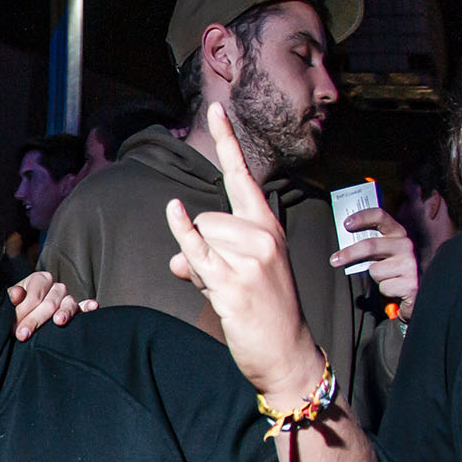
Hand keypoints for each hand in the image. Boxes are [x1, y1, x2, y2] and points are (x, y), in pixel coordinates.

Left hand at [8, 271, 95, 339]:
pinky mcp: (77, 311)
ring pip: (68, 304)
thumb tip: (16, 295)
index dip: (24, 310)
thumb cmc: (16, 308)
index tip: (15, 327)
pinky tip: (92, 306)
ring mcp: (68, 299)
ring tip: (58, 321)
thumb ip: (12, 298)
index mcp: (39, 279)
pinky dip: (88, 307)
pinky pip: (84, 308)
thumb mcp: (10, 302)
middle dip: (35, 319)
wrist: (23, 319)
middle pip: (49, 302)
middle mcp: (56, 287)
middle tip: (23, 335)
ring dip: (63, 313)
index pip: (34, 294)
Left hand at [166, 103, 324, 405]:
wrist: (286, 351)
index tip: (214, 109)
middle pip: (205, 218)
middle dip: (200, 248)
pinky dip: (182, 233)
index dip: (227, 141)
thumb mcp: (237, 274)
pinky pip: (197, 250)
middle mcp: (264, 235)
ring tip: (222, 290)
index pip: (243, 175)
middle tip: (221, 279)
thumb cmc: (260, 310)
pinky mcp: (234, 281)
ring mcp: (252, 258)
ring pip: (199, 238)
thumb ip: (206, 256)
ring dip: (196, 266)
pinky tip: (175, 212)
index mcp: (268, 227)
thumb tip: (177, 260)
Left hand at [333, 207, 418, 321]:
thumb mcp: (383, 251)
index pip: (380, 217)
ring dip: (373, 276)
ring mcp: (410, 264)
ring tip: (385, 277)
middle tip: (334, 260)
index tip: (346, 224)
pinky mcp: (410, 283)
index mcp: (397, 233)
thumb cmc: (392, 267)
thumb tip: (344, 244)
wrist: (415, 290)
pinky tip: (393, 287)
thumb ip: (370, 244)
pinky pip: (383, 287)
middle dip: (349, 253)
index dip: (362, 217)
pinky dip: (383, 289)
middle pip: (371, 246)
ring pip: (375, 270)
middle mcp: (405, 245)